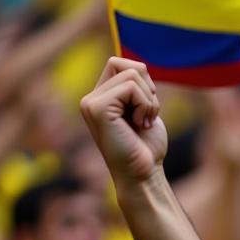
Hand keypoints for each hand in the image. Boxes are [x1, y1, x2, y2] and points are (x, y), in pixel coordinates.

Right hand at [79, 57, 166, 183]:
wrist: (144, 175)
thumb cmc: (147, 149)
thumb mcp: (144, 111)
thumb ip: (138, 89)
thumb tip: (140, 66)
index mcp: (101, 98)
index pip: (121, 64)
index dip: (143, 81)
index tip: (148, 107)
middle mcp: (91, 98)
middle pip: (126, 64)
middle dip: (147, 88)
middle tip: (147, 115)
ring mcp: (91, 103)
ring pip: (131, 74)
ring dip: (149, 100)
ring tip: (144, 122)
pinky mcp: (96, 108)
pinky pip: (130, 86)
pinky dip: (145, 104)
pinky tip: (140, 124)